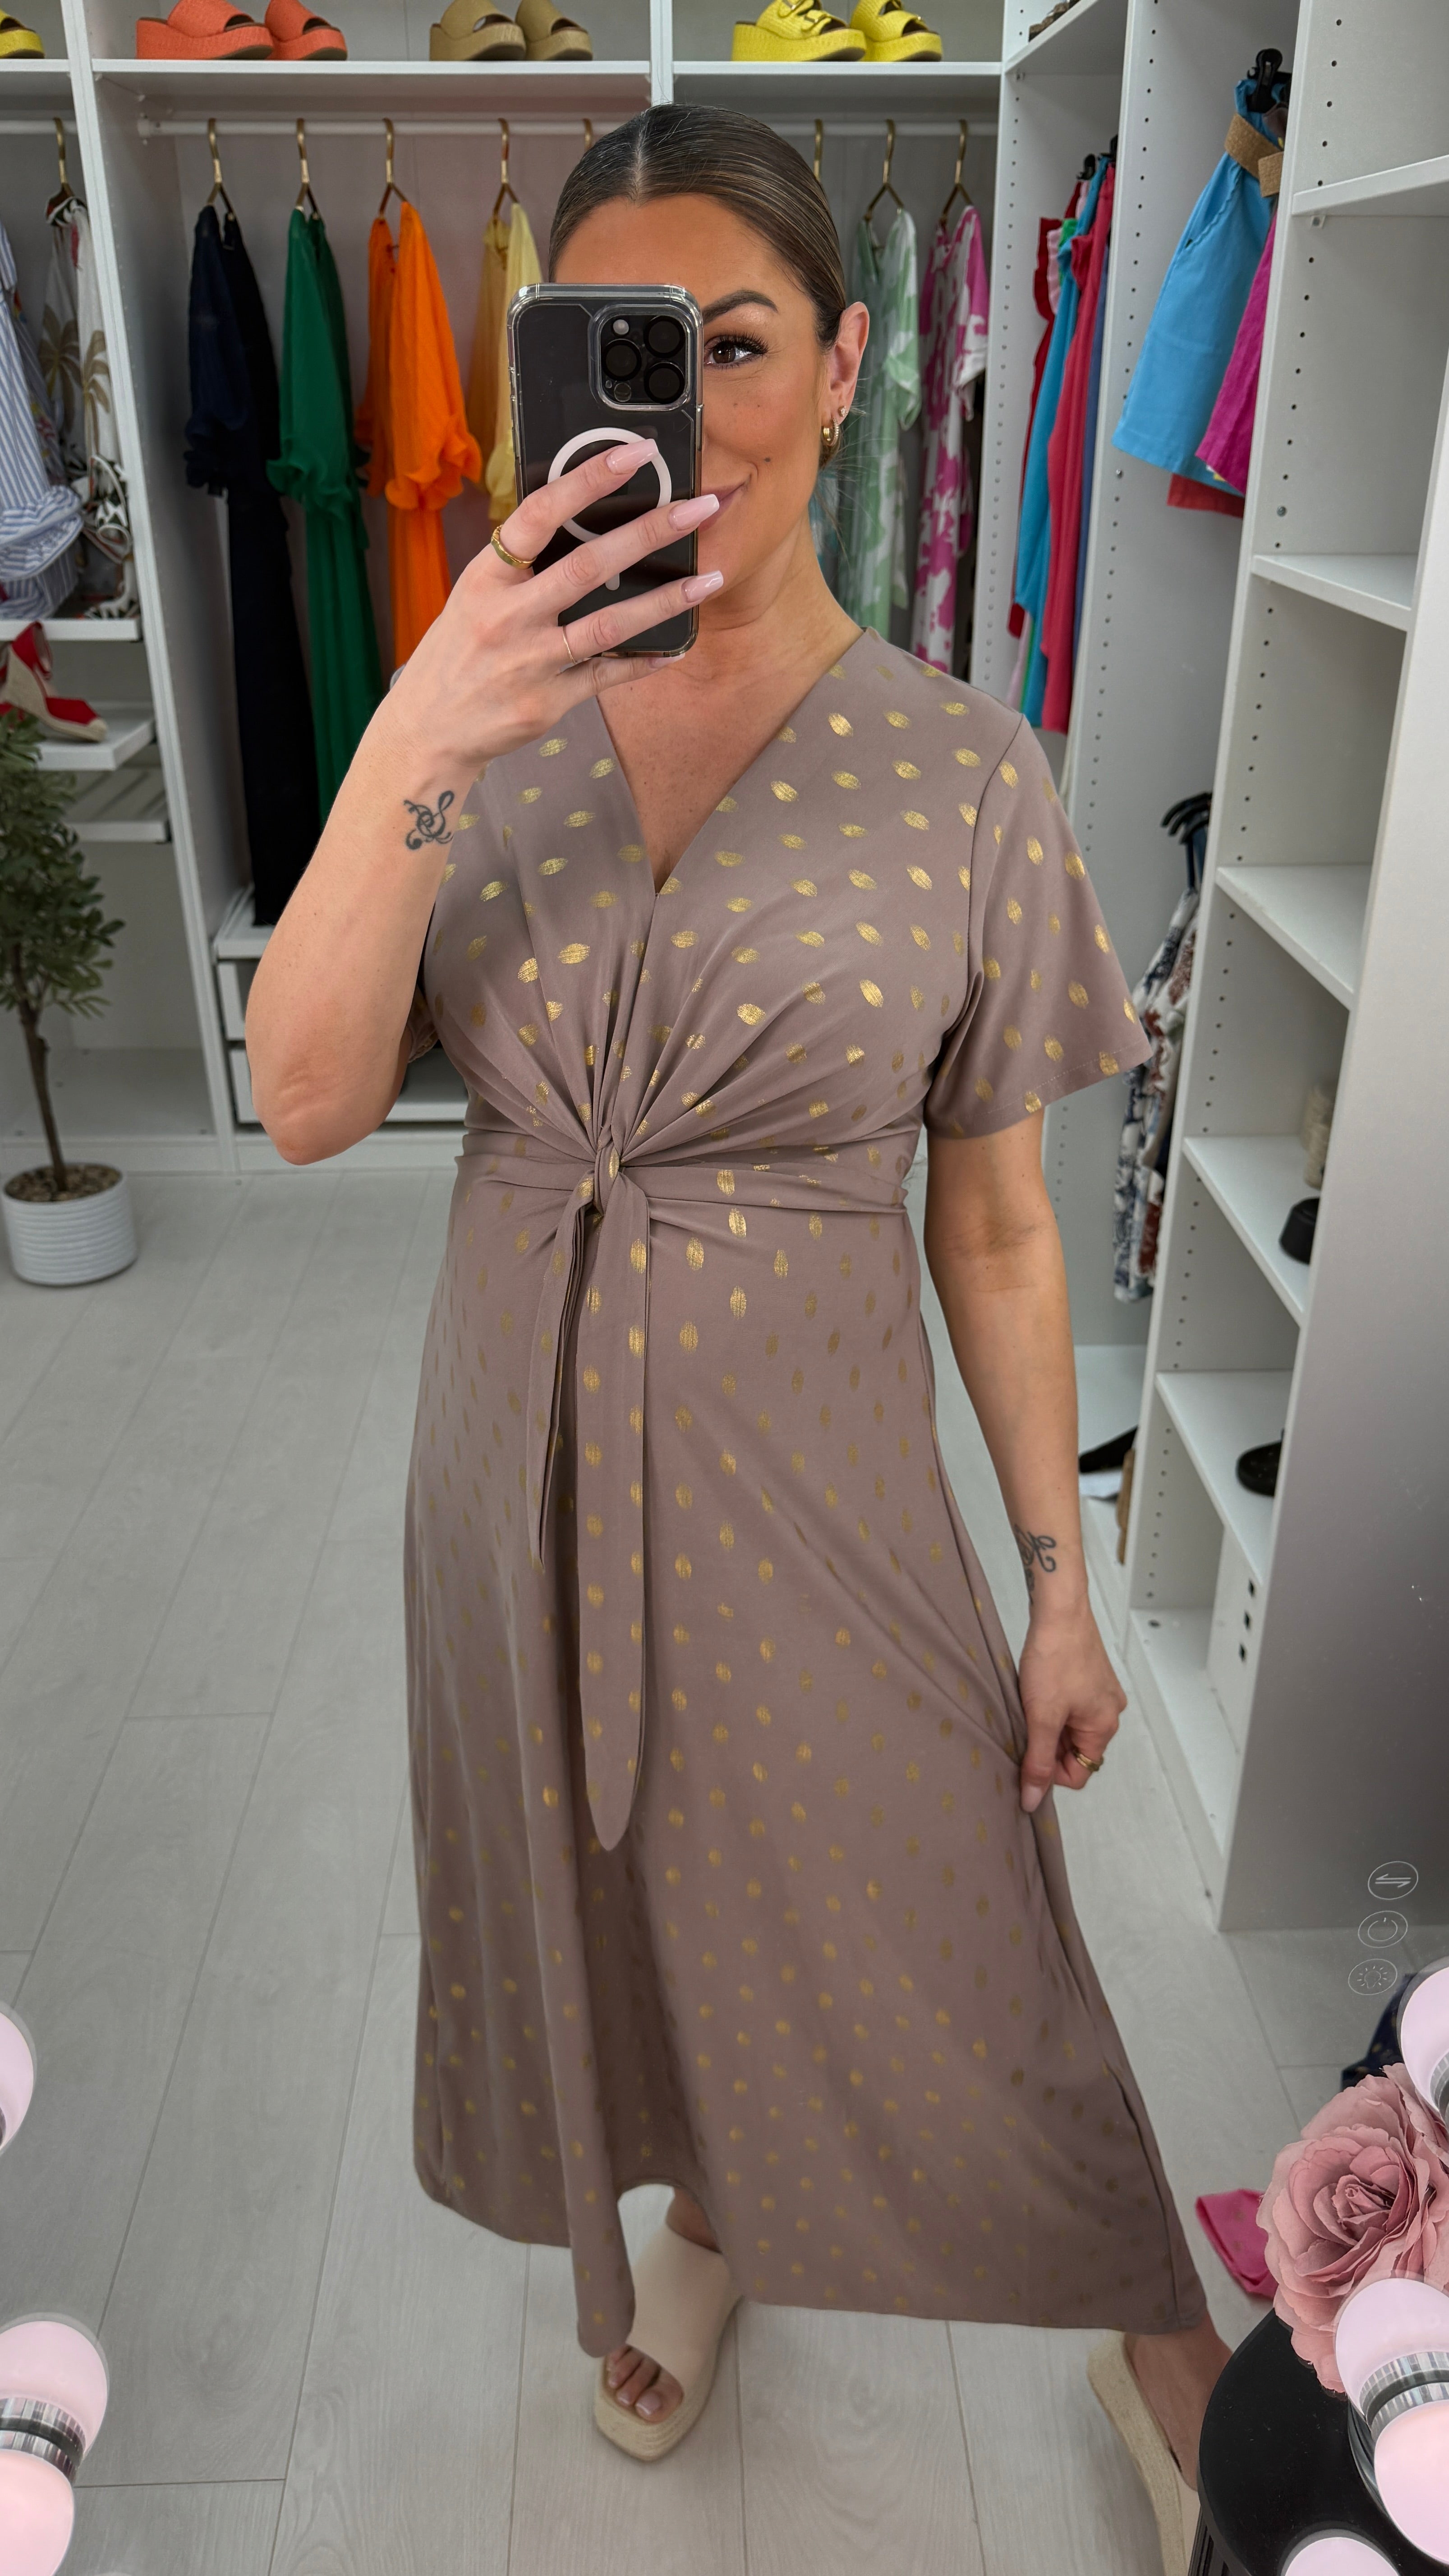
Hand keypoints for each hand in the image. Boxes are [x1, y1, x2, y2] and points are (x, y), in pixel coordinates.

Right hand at [383, 440, 722, 778]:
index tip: (635, 454)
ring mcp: (530, 662)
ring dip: (664, 600)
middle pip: (587, 565)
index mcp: (487, 577)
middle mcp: (508, 616)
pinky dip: (643, 662)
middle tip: (698, 510)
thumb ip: (519, 563)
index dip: (589, 479)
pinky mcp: (548, 702)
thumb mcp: (474, 595)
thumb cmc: (456, 654)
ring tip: (708, 580)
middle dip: (648, 532)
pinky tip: (675, 647)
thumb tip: (577, 519)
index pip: (540, 513)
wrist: (428, 728)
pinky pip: (607, 677)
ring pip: (608, 625)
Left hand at [1015, 1599, 1123, 1813]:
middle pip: (1074, 1751)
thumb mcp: (1041, 1716)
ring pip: (1069, 1728)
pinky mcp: (1090, 1679)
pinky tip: (1037, 1691)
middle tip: (1025, 1724)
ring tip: (1030, 1703)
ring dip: (1047, 1724)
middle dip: (1047, 1745)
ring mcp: (1101, 1695)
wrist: (1060, 1610)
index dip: (1049, 1772)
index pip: (1079, 1774)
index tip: (1027, 1754)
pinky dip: (1052, 1707)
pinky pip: (1070, 1707)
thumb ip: (1037, 1761)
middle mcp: (1109, 1713)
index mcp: (1104, 1728)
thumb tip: (1032, 1800)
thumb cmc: (1055, 1658)